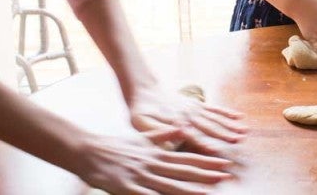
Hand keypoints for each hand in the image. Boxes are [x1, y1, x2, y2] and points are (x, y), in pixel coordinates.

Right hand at [75, 131, 233, 194]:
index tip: (224, 162)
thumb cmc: (116, 145)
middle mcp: (153, 163)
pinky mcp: (127, 188)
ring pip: (169, 185)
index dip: (206, 160)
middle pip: (183, 171)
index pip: (187, 157)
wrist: (89, 151)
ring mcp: (141, 176)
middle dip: (206, 174)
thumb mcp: (141, 137)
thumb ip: (162, 135)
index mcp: (157, 152)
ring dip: (189, 190)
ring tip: (207, 193)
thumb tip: (181, 128)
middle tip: (226, 176)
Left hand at [128, 86, 246, 158]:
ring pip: (215, 118)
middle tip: (238, 140)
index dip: (204, 142)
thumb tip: (175, 134)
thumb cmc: (140, 111)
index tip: (215, 150)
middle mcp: (188, 115)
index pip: (192, 135)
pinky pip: (214, 109)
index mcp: (175, 123)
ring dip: (230, 125)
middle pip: (209, 127)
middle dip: (224, 134)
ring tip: (244, 132)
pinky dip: (227, 113)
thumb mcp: (141, 123)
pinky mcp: (196, 105)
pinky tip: (239, 117)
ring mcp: (194, 109)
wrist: (144, 89)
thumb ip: (157, 131)